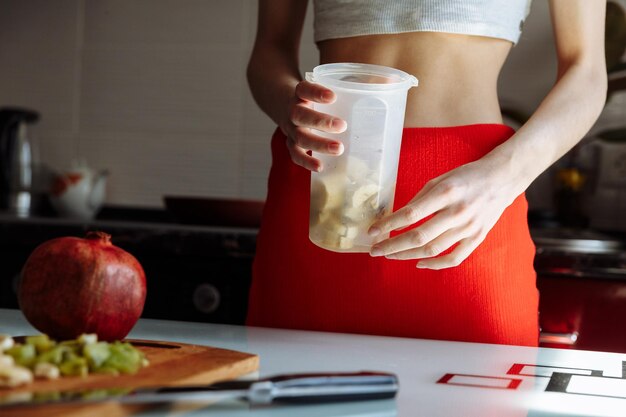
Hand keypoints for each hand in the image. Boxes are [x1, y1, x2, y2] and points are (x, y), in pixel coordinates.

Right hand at [280, 80, 346, 171]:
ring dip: (319, 144)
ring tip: (338, 148)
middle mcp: (293, 111)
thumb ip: (348, 86)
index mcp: (300, 94)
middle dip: (321, 122)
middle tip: (342, 126)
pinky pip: (296, 155)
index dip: (316, 92)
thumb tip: (385, 82)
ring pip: (300, 138)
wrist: (284, 104)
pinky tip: (320, 166)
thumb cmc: (313, 97)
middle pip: (301, 116)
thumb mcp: (323, 87)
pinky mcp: (291, 144)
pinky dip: (307, 161)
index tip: (332, 96)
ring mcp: (291, 129)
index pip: (305, 89)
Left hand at [368, 159, 521, 269]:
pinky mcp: (477, 238)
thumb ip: (418, 200)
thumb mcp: (439, 179)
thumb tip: (397, 221)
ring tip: (390, 255)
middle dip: (392, 246)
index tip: (371, 232)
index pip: (410, 214)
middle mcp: (457, 212)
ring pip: (432, 250)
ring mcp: (468, 228)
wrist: (501, 179)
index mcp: (445, 193)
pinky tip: (418, 263)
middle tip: (374, 251)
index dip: (388, 225)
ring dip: (406, 255)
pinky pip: (453, 259)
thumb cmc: (465, 177)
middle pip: (418, 237)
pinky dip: (434, 265)